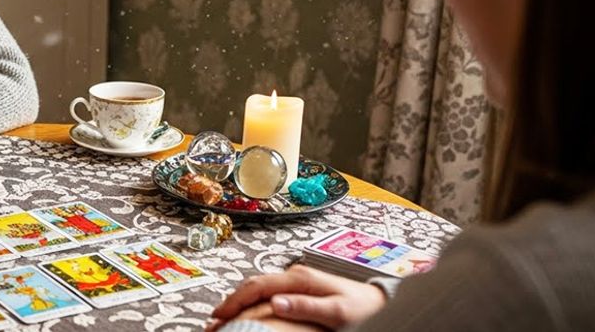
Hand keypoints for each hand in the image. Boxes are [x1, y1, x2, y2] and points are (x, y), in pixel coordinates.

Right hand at [209, 265, 386, 330]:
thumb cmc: (361, 309)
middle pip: (253, 284)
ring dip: (240, 302)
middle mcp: (294, 275)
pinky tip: (247, 313)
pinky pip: (268, 294)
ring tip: (224, 318)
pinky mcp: (299, 289)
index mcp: (300, 278)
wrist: (380, 302)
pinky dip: (252, 303)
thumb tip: (276, 302)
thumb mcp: (337, 311)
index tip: (219, 315)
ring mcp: (296, 280)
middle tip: (213, 321)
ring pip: (258, 288)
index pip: (258, 285)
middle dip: (231, 301)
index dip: (235, 300)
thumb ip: (306, 306)